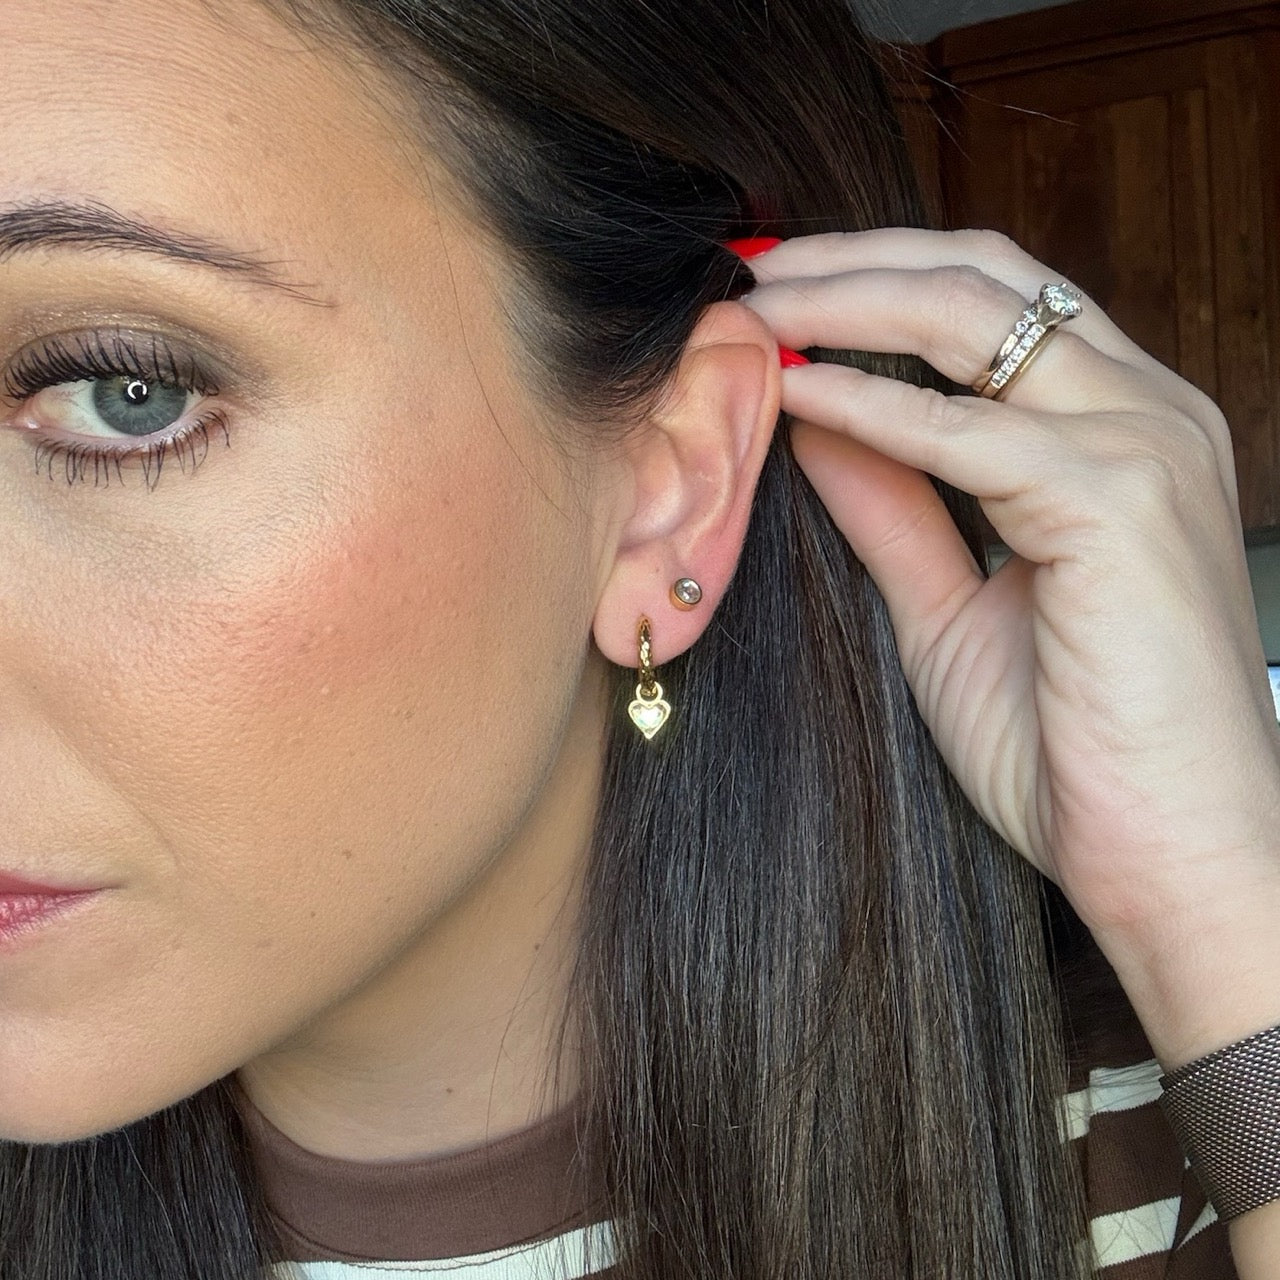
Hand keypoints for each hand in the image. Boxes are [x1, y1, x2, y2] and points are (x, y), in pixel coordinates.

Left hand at [738, 229, 1279, 983]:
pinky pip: (967, 430)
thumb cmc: (1078, 746)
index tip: (778, 292)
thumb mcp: (953, 608)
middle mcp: (1148, 411)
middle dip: (851, 260)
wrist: (1171, 858)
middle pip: (984, 277)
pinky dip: (870, 404)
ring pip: (975, 319)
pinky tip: (793, 391)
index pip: (996, 302)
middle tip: (750, 268)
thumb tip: (817, 422)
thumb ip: (895, 508)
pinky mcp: (1116, 503)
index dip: (878, 278)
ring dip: (847, 302)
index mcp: (1122, 428)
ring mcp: (1144, 446)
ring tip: (752, 308)